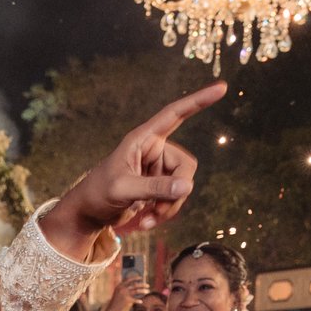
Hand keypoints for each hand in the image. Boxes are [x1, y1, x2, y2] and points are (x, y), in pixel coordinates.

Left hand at [46, 81, 226, 255]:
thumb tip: (187, 187)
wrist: (88, 214)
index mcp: (143, 139)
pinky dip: (165, 212)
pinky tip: (146, 222)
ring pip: (183, 186)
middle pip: (186, 166)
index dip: (198, 101)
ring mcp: (158, 169)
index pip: (175, 114)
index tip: (221, 88)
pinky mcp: (159, 186)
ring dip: (169, 207)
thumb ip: (154, 187)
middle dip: (177, 192)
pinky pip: (175, 198)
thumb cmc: (97, 194)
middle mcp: (154, 150)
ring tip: (148, 220)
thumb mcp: (123, 189)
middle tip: (157, 210)